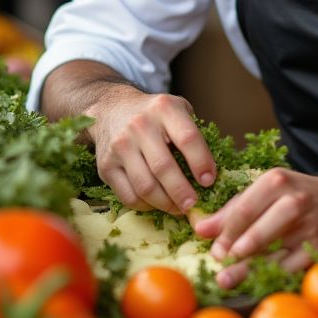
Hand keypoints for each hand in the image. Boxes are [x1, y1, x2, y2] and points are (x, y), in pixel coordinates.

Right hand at [88, 86, 216, 214]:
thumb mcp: (177, 110)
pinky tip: (157, 204)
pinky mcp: (106, 166)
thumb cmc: (154, 115)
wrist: (112, 109)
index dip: (201, 162)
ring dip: (165, 204)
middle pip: (164, 167)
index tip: (209, 181)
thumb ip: (193, 133)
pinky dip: (146, 206)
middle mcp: (140, 126)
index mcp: (164, 108)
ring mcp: (120, 146)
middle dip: (183, 192)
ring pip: (145, 186)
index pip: (188, 138)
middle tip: (194, 205)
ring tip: (178, 208)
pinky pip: (128, 196)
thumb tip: (212, 171)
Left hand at [192, 169, 317, 288]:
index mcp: (277, 181)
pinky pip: (291, 267)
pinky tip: (255, 284)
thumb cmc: (298, 197)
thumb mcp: (269, 192)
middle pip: (258, 227)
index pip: (244, 208)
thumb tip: (200, 229)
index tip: (212, 247)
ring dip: (246, 268)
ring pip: (273, 251)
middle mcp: (294, 200)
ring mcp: (308, 226)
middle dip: (235, 247)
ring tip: (225, 279)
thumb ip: (235, 209)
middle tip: (218, 261)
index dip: (225, 230)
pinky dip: (270, 277)